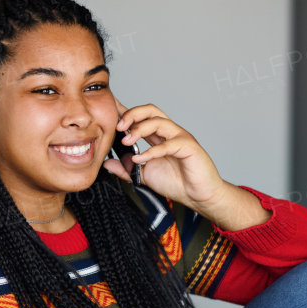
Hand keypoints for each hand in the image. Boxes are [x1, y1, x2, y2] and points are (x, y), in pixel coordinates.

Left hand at [103, 98, 270, 231]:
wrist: (199, 197)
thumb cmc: (177, 183)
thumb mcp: (144, 176)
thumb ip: (126, 169)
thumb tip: (107, 163)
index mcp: (159, 136)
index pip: (141, 116)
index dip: (126, 112)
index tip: (110, 111)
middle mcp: (170, 132)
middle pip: (151, 110)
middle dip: (132, 114)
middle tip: (118, 126)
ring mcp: (181, 137)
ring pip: (159, 121)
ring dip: (140, 129)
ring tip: (126, 141)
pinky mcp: (189, 147)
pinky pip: (169, 144)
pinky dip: (151, 151)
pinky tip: (139, 158)